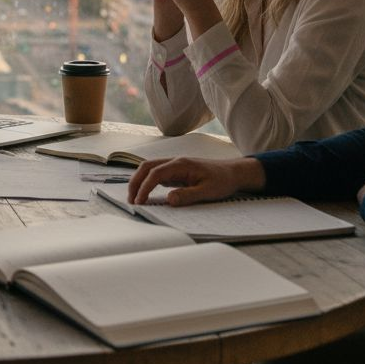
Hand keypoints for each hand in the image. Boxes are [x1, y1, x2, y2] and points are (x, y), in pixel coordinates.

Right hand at [126, 156, 262, 206]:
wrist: (233, 172)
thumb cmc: (222, 180)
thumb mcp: (208, 191)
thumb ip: (188, 195)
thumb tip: (169, 200)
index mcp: (181, 165)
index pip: (156, 173)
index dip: (145, 187)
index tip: (140, 201)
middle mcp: (175, 162)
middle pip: (147, 167)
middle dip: (135, 182)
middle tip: (131, 200)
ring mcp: (174, 166)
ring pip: (149, 168)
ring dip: (139, 181)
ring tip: (135, 198)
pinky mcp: (175, 172)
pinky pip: (156, 174)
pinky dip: (146, 181)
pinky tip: (145, 193)